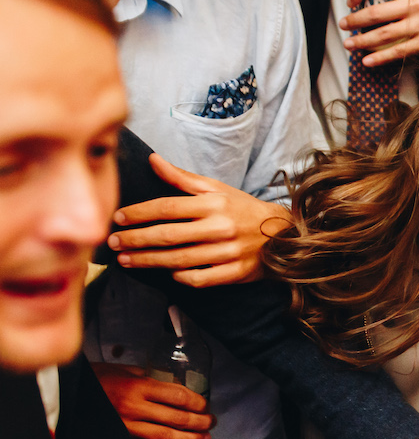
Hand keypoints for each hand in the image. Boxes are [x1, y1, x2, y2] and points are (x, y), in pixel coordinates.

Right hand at [91, 362, 213, 438]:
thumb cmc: (95, 380)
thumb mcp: (121, 371)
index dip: (198, 403)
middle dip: (200, 422)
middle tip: (211, 423)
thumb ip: (146, 378)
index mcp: (138, 387)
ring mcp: (126, 427)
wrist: (64, 394)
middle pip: (178, 418)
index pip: (179, 396)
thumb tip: (171, 385)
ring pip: (167, 437)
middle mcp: (134, 407)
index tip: (206, 406)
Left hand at [106, 155, 291, 286]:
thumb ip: (182, 178)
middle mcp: (221, 227)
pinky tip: (166, 273)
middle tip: (113, 242)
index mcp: (214, 204)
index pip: (167, 207)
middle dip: (136, 239)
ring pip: (179, 259)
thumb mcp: (217, 189)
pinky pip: (200, 278)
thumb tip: (152, 160)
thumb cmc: (244, 210)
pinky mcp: (236, 273)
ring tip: (126, 260)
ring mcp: (229, 252)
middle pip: (168, 235)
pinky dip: (180, 277)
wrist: (286, 234)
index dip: (139, 213)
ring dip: (148, 261)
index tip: (118, 218)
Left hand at [342, 0, 418, 68]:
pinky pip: (397, 51)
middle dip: (354, 20)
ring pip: (383, 34)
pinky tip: (367, 60)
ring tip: (349, 44)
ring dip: (362, 40)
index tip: (351, 1)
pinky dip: (380, 57)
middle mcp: (416, 4)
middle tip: (344, 25)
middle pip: (375, 13)